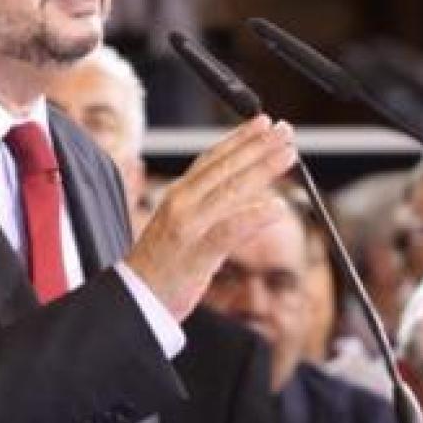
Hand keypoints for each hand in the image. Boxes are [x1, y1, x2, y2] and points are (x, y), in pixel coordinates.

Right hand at [126, 117, 297, 318]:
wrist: (133, 299)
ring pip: (230, 190)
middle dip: (259, 146)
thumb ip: (212, 207)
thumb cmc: (162, 265)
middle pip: (226, 167)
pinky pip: (229, 230)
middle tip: (286, 131)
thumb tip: (252, 195)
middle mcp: (182, 203)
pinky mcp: (196, 254)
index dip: (240, 138)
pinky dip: (254, 216)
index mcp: (179, 195)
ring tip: (288, 155)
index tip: (264, 122)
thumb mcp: (184, 225)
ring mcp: (188, 227)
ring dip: (262, 169)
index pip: (213, 158)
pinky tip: (277, 207)